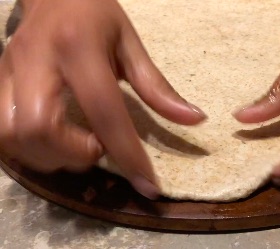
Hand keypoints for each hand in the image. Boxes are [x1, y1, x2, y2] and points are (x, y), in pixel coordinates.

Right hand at [0, 0, 205, 197]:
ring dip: (51, 157)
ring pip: (11, 136)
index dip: (127, 154)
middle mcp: (37, 62)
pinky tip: (54, 143)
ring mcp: (9, 72)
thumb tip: (195, 119)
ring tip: (78, 146)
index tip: (149, 187)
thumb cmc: (95, 15)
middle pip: (40, 128)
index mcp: (79, 49)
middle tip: (98, 148)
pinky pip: (0, 133)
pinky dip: (30, 151)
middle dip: (74, 155)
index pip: (104, 110)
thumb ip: (158, 86)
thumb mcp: (130, 43)